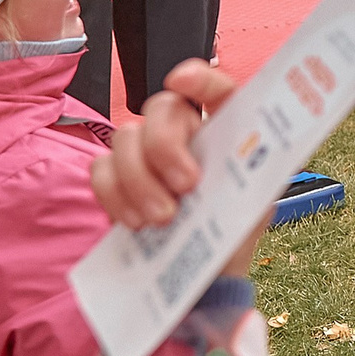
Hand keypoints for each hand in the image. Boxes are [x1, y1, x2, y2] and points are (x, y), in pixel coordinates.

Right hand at [91, 60, 266, 271]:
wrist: (205, 277)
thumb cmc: (233, 236)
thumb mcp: (253, 210)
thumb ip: (249, 185)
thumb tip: (242, 169)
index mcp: (226, 133)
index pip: (217, 90)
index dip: (200, 78)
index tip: (180, 81)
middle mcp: (185, 134)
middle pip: (162, 108)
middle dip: (165, 144)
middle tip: (186, 185)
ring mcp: (147, 154)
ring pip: (125, 137)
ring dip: (140, 178)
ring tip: (163, 218)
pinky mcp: (118, 180)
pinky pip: (101, 170)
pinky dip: (115, 195)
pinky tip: (137, 223)